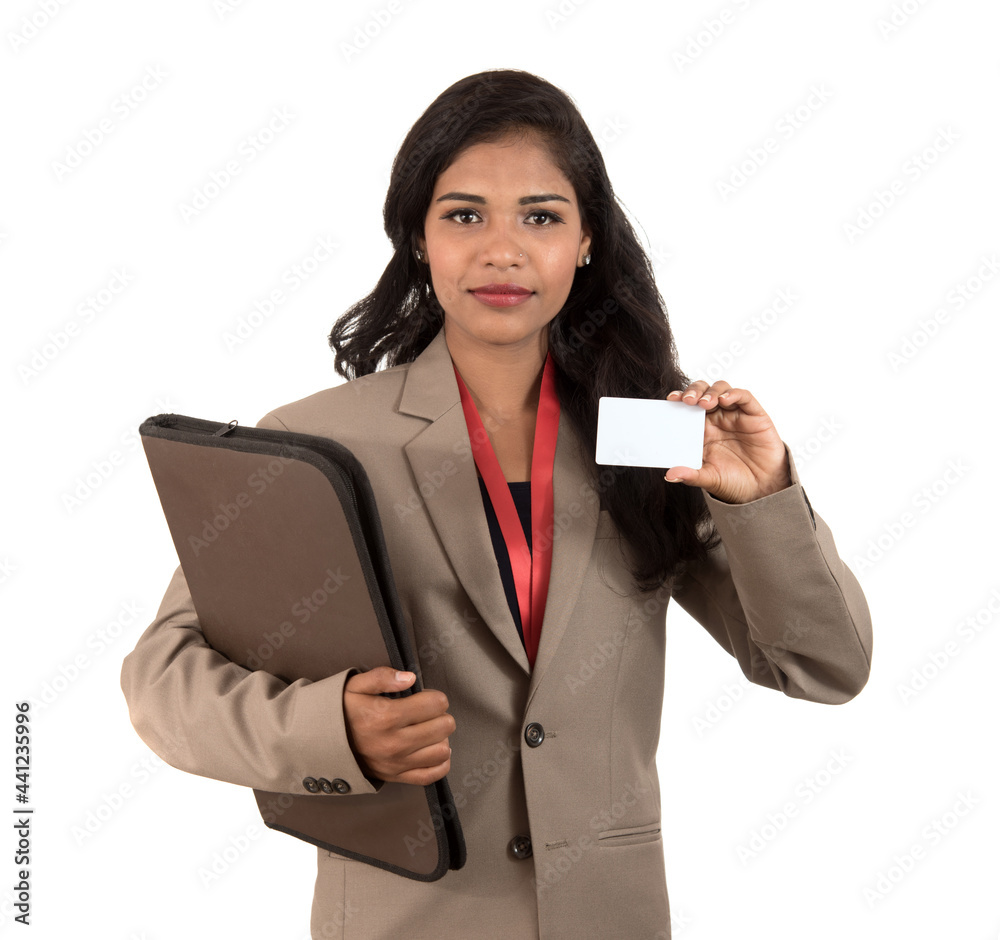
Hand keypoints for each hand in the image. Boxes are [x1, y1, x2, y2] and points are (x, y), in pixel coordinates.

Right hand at [343, 667, 454, 785]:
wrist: (325, 743)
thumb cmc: (345, 711)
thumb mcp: (356, 685)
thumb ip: (382, 676)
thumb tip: (410, 678)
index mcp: (386, 717)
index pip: (435, 704)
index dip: (435, 696)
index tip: (425, 697)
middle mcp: (394, 743)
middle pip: (444, 726)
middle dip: (440, 714)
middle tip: (427, 712)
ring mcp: (397, 763)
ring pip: (443, 750)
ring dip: (441, 737)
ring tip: (428, 730)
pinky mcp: (397, 777)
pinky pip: (433, 774)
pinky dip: (440, 762)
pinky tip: (432, 749)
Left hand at [664, 381, 790, 503]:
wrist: (762, 487)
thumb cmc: (734, 480)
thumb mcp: (709, 478)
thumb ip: (690, 475)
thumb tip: (669, 476)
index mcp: (701, 429)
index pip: (686, 408)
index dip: (678, 400)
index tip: (670, 400)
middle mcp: (716, 418)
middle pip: (702, 392)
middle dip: (693, 391)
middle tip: (686, 400)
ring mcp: (734, 414)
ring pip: (720, 389)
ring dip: (710, 392)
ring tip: (704, 403)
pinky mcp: (753, 414)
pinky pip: (744, 397)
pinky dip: (733, 394)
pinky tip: (725, 400)